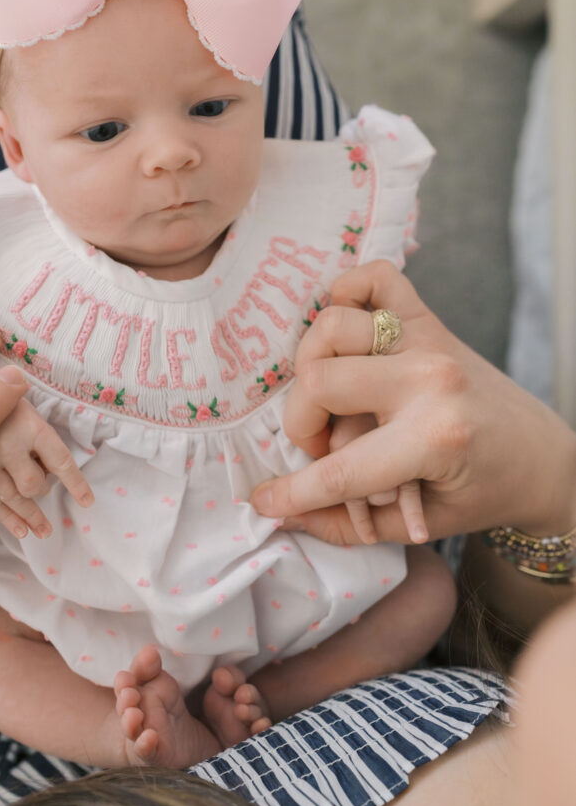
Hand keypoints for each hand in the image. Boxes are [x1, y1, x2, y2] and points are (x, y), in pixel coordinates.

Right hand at [0, 395, 92, 538]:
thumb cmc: (5, 401)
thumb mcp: (30, 412)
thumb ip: (41, 442)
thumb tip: (52, 475)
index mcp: (31, 426)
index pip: (60, 461)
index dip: (76, 484)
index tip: (87, 502)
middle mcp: (8, 445)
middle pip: (33, 484)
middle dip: (43, 489)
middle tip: (44, 483)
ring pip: (13, 498)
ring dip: (31, 516)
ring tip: (45, 531)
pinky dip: (9, 519)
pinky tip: (22, 532)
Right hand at [253, 260, 575, 543]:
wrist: (541, 456)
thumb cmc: (481, 493)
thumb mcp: (421, 528)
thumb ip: (345, 525)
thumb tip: (279, 513)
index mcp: (433, 439)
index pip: (337, 468)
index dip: (292, 492)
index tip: (264, 500)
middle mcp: (427, 379)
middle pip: (317, 382)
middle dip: (301, 424)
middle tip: (320, 448)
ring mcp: (427, 340)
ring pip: (331, 326)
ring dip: (314, 366)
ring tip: (332, 399)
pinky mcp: (428, 318)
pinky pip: (374, 277)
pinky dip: (347, 292)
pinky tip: (345, 333)